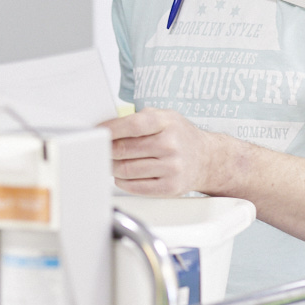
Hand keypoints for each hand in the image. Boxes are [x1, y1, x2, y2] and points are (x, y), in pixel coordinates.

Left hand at [99, 107, 218, 195]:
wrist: (207, 159)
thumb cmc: (181, 136)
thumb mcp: (165, 117)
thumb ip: (138, 118)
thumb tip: (107, 128)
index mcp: (167, 123)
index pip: (132, 125)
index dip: (110, 129)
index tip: (97, 132)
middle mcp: (170, 145)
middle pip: (124, 150)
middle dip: (107, 150)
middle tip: (101, 149)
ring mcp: (171, 168)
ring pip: (125, 170)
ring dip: (112, 166)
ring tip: (113, 162)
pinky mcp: (170, 187)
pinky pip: (135, 186)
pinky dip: (122, 181)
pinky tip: (123, 175)